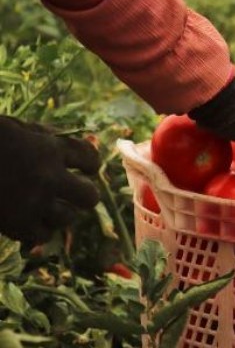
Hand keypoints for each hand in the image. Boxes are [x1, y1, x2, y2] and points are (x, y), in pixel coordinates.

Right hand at [0, 116, 99, 244]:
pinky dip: (37, 231)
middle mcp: (49, 177)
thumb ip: (42, 134)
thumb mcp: (15, 128)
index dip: (90, 164)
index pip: (90, 158)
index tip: (86, 169)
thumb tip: (65, 141)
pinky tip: (28, 222)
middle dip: (84, 195)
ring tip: (47, 208)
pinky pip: (41, 236)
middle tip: (73, 195)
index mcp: (50, 148)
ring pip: (68, 219)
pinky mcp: (16, 225)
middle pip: (90, 197)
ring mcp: (33, 203)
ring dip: (60, 213)